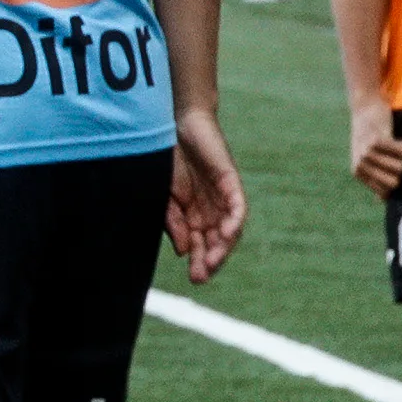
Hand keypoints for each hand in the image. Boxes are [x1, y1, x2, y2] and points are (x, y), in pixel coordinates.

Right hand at [165, 107, 247, 282]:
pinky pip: (238, 207)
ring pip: (230, 229)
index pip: (200, 245)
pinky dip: (235, 221)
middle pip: (217, 242)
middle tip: (202, 275)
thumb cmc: (164, 159)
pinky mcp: (230, 182)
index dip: (199, 261)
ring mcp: (222, 197)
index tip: (194, 277)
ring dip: (224, 247)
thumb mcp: (163, 196)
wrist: (173, 124)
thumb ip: (173, 222)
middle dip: (211, 260)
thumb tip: (182, 249)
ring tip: (213, 260)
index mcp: (192, 216)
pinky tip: (227, 234)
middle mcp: (210, 210)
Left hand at [349, 99, 401, 195]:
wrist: (365, 107)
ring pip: (401, 167)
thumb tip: (382, 200)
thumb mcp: (368, 158)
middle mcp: (360, 165)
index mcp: (359, 173)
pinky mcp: (376, 141)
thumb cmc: (371, 135)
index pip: (386, 191)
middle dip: (401, 169)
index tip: (392, 165)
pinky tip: (394, 136)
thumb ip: (375, 178)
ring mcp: (367, 153)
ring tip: (392, 144)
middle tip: (393, 155)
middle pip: (395, 182)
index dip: (396, 180)